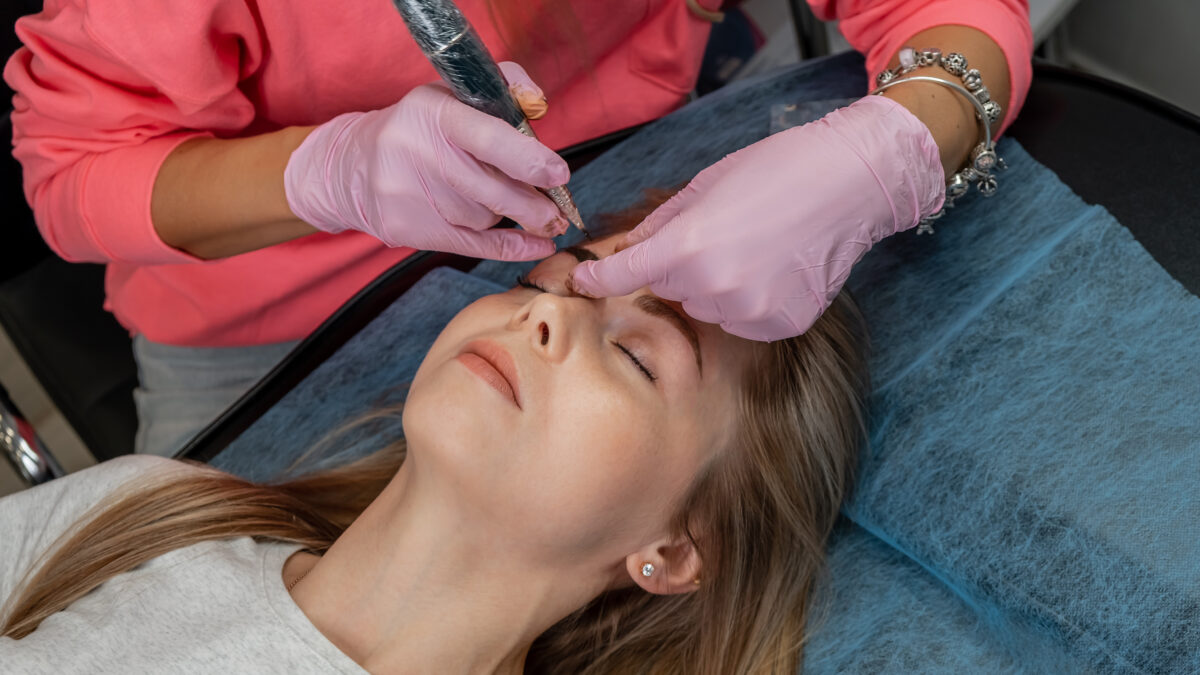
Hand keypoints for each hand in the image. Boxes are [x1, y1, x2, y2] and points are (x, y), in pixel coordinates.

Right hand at [285, 62, 566, 260]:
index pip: (488, 138)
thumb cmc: (420, 127)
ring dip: (508, 214)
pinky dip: (512, 248)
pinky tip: (538, 246)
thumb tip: (538, 102)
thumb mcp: (450, 93)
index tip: (559, 174)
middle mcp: (421, 154)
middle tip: (560, 210)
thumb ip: (502, 86)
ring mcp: (412, 195)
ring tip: (519, 208)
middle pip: (492, 189)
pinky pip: (473, 245)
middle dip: (533, 203)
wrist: (352, 166)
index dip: (528, 159)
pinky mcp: (409, 229)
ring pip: (484, 216)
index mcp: (435, 113)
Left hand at [568, 96, 945, 339]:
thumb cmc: (779, 169)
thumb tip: (630, 246)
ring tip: (752, 250)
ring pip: (705, 308)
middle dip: (678, 267)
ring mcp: (749, 311)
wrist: (853, 182)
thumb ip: (662, 223)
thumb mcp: (707, 183)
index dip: (597, 280)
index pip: (623, 275)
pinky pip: (742, 321)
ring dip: (713, 288)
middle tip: (716, 235)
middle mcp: (714, 287)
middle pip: (668, 290)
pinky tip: (773, 270)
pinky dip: (748, 302)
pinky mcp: (779, 325)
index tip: (581, 284)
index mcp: (687, 246)